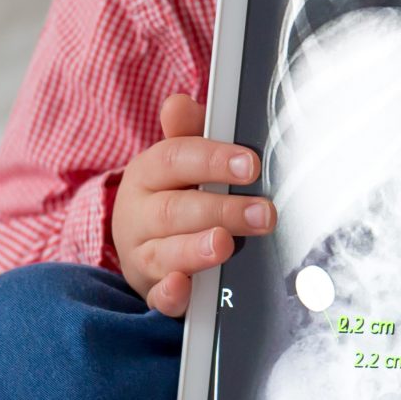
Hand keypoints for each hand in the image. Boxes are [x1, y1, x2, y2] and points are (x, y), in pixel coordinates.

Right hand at [110, 94, 274, 316]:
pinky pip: (157, 296)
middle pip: (174, 210)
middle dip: (219, 210)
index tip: (249, 165)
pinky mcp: (151, 290)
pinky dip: (170, 294)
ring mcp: (143, 255)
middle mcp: (139, 214)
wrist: (142, 243)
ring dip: (195, 250)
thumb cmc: (173, 192)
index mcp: (148, 173)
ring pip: (164, 253)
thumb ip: (188, 132)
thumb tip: (178, 103)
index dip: (211, 160)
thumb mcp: (180, 159)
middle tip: (262, 213)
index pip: (174, 159)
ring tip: (224, 243)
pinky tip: (183, 287)